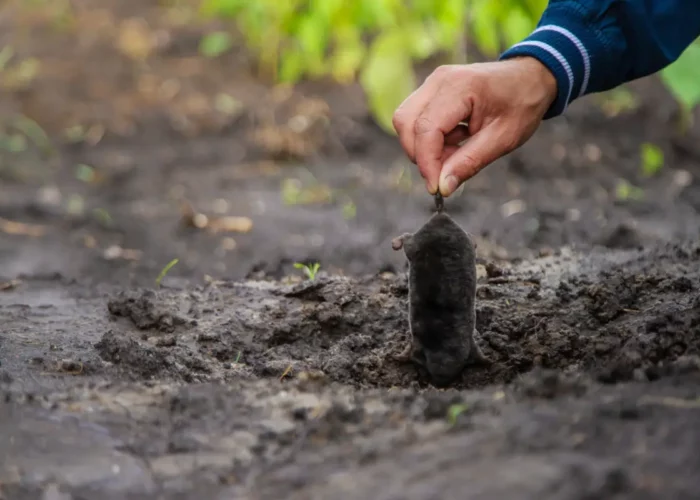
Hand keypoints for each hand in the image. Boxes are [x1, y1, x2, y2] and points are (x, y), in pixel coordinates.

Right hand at [392, 56, 556, 195]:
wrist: (531, 78)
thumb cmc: (522, 104)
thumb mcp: (503, 139)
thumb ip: (469, 163)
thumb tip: (443, 187)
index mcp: (461, 87)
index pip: (426, 128)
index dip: (427, 162)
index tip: (436, 188)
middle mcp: (439, 80)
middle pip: (405, 122)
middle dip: (420, 155)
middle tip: (447, 171)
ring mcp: (433, 82)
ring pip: (405, 121)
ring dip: (423, 147)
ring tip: (455, 153)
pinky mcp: (431, 90)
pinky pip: (415, 118)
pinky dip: (428, 139)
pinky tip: (454, 141)